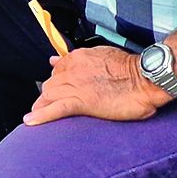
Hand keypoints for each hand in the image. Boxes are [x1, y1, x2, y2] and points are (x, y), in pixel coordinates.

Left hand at [24, 46, 166, 125]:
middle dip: (46, 97)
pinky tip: (30, 122)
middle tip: (46, 107)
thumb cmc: (131, 69)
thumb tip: (56, 59)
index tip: (55, 91)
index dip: (55, 83)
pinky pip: (56, 109)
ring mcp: (76, 85)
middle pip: (50, 84)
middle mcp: (73, 69)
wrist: (146, 77)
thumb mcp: (102, 55)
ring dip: (41, 107)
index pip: (57, 71)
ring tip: (35, 117)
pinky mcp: (82, 101)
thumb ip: (80, 59)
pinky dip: (41, 116)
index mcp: (78, 57)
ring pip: (49, 96)